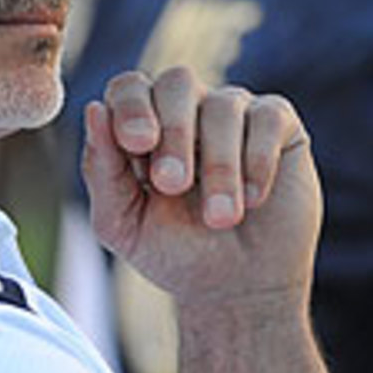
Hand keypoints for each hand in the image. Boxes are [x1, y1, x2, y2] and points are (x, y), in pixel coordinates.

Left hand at [80, 67, 321, 304]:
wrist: (235, 289)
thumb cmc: (174, 251)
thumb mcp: (122, 222)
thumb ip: (102, 170)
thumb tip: (94, 109)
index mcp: (142, 123)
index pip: (129, 88)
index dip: (131, 107)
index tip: (138, 144)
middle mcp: (186, 108)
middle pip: (176, 83)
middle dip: (174, 132)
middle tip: (172, 184)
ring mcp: (233, 111)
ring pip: (223, 105)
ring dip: (219, 165)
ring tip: (220, 218)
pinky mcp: (278, 125)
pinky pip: (268, 117)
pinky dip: (258, 159)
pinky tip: (253, 199)